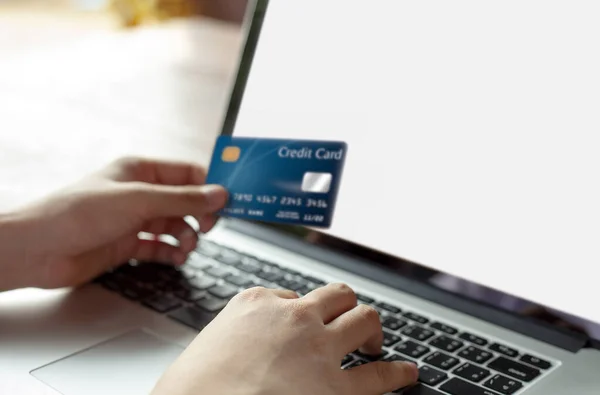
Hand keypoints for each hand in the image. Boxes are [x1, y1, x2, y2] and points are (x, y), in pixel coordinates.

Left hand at [1, 156, 226, 289]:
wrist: (37, 250)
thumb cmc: (76, 214)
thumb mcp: (138, 201)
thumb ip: (182, 200)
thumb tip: (219, 194)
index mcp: (141, 171)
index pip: (188, 173)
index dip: (211, 185)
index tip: (231, 200)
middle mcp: (139, 194)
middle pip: (185, 201)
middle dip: (201, 215)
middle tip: (210, 227)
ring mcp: (133, 220)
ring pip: (175, 226)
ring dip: (187, 236)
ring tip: (188, 246)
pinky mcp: (126, 244)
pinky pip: (159, 247)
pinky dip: (171, 253)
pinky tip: (176, 258)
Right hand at [152, 284, 418, 394]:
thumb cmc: (188, 390)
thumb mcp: (206, 349)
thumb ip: (233, 339)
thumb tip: (242, 351)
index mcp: (255, 303)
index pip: (291, 297)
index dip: (299, 313)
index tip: (302, 325)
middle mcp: (292, 317)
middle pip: (336, 296)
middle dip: (345, 307)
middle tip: (347, 323)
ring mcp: (317, 348)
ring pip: (363, 319)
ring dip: (371, 329)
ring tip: (374, 342)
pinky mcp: (335, 388)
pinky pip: (378, 375)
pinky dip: (396, 372)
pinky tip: (406, 373)